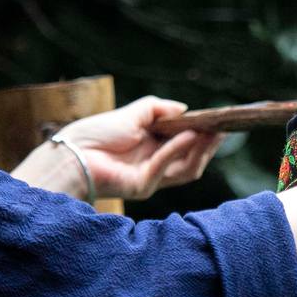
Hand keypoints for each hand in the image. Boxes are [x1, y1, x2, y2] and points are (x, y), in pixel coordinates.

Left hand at [54, 96, 222, 201]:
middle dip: (208, 145)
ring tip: (213, 132)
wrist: (73, 152)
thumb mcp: (133, 113)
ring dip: (201, 150)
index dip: (202, 135)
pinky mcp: (143, 187)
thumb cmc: (98, 132)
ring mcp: (150, 179)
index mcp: (152, 148)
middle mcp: (154, 165)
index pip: (184, 145)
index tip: (217, 122)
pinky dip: (179, 150)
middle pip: (191, 160)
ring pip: (186, 169)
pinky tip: (190, 136)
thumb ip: (159, 109)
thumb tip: (185, 109)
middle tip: (223, 129)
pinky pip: (166, 167)